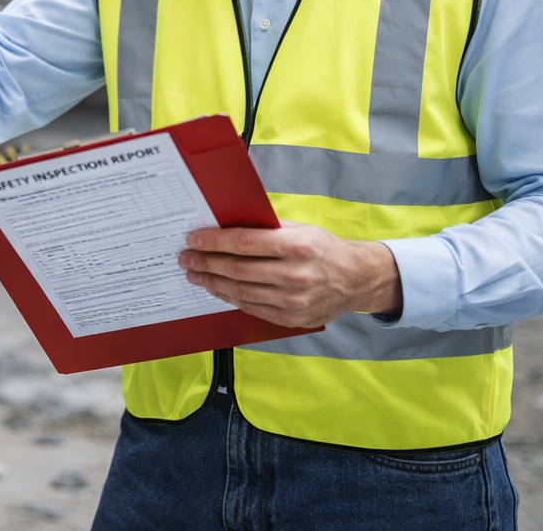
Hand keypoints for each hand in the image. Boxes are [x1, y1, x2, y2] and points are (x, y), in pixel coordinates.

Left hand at [177, 221, 401, 327]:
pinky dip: (230, 297)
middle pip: (238, 269)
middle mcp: (296, 274)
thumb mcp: (300, 229)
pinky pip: (252, 307)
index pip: (244, 243)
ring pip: (241, 291)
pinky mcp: (292, 318)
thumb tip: (225, 224)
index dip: (214, 241)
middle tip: (186, 258)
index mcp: (298, 246)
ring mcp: (294, 300)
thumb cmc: (324, 249)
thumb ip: (266, 228)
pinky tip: (217, 288)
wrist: (356, 279)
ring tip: (195, 274)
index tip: (194, 239)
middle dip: (206, 262)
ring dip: (212, 282)